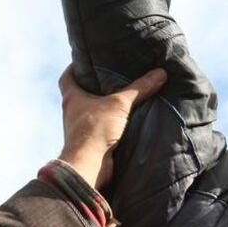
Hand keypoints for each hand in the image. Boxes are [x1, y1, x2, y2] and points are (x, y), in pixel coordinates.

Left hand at [57, 65, 165, 187]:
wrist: (89, 165)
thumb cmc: (96, 129)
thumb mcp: (120, 104)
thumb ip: (139, 88)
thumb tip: (160, 73)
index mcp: (72, 98)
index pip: (67, 77)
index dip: (74, 68)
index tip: (85, 61)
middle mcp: (73, 113)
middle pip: (80, 95)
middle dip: (93, 87)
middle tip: (110, 78)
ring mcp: (80, 129)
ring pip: (91, 113)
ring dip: (103, 107)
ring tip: (121, 98)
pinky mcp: (91, 143)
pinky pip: (100, 129)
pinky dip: (110, 124)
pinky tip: (125, 121)